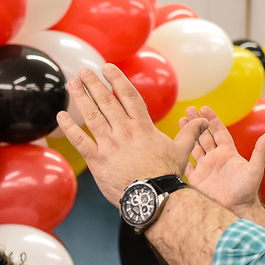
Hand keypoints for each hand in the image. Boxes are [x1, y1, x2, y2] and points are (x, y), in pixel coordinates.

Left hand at [56, 64, 206, 205]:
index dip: (116, 79)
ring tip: (72, 84)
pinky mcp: (97, 160)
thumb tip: (202, 121)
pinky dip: (69, 127)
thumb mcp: (181, 151)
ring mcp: (110, 144)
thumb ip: (189, 133)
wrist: (153, 197)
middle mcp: (125, 130)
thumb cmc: (167, 175)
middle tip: (83, 72)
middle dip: (94, 84)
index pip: (128, 95)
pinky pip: (80, 140)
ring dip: (81, 98)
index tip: (107, 67)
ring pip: (92, 115)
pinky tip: (61, 115)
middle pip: (106, 101)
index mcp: (143, 126)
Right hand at [182, 106, 264, 217]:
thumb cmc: (247, 191)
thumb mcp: (255, 170)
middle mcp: (215, 158)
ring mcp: (205, 168)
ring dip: (187, 134)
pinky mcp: (197, 179)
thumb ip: (260, 152)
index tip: (204, 108)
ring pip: (194, 147)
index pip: (218, 131)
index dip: (211, 119)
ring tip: (180, 121)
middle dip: (196, 122)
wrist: (236, 210)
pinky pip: (186, 164)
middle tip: (188, 109)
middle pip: (204, 136)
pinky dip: (181, 154)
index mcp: (228, 153)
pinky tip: (174, 145)